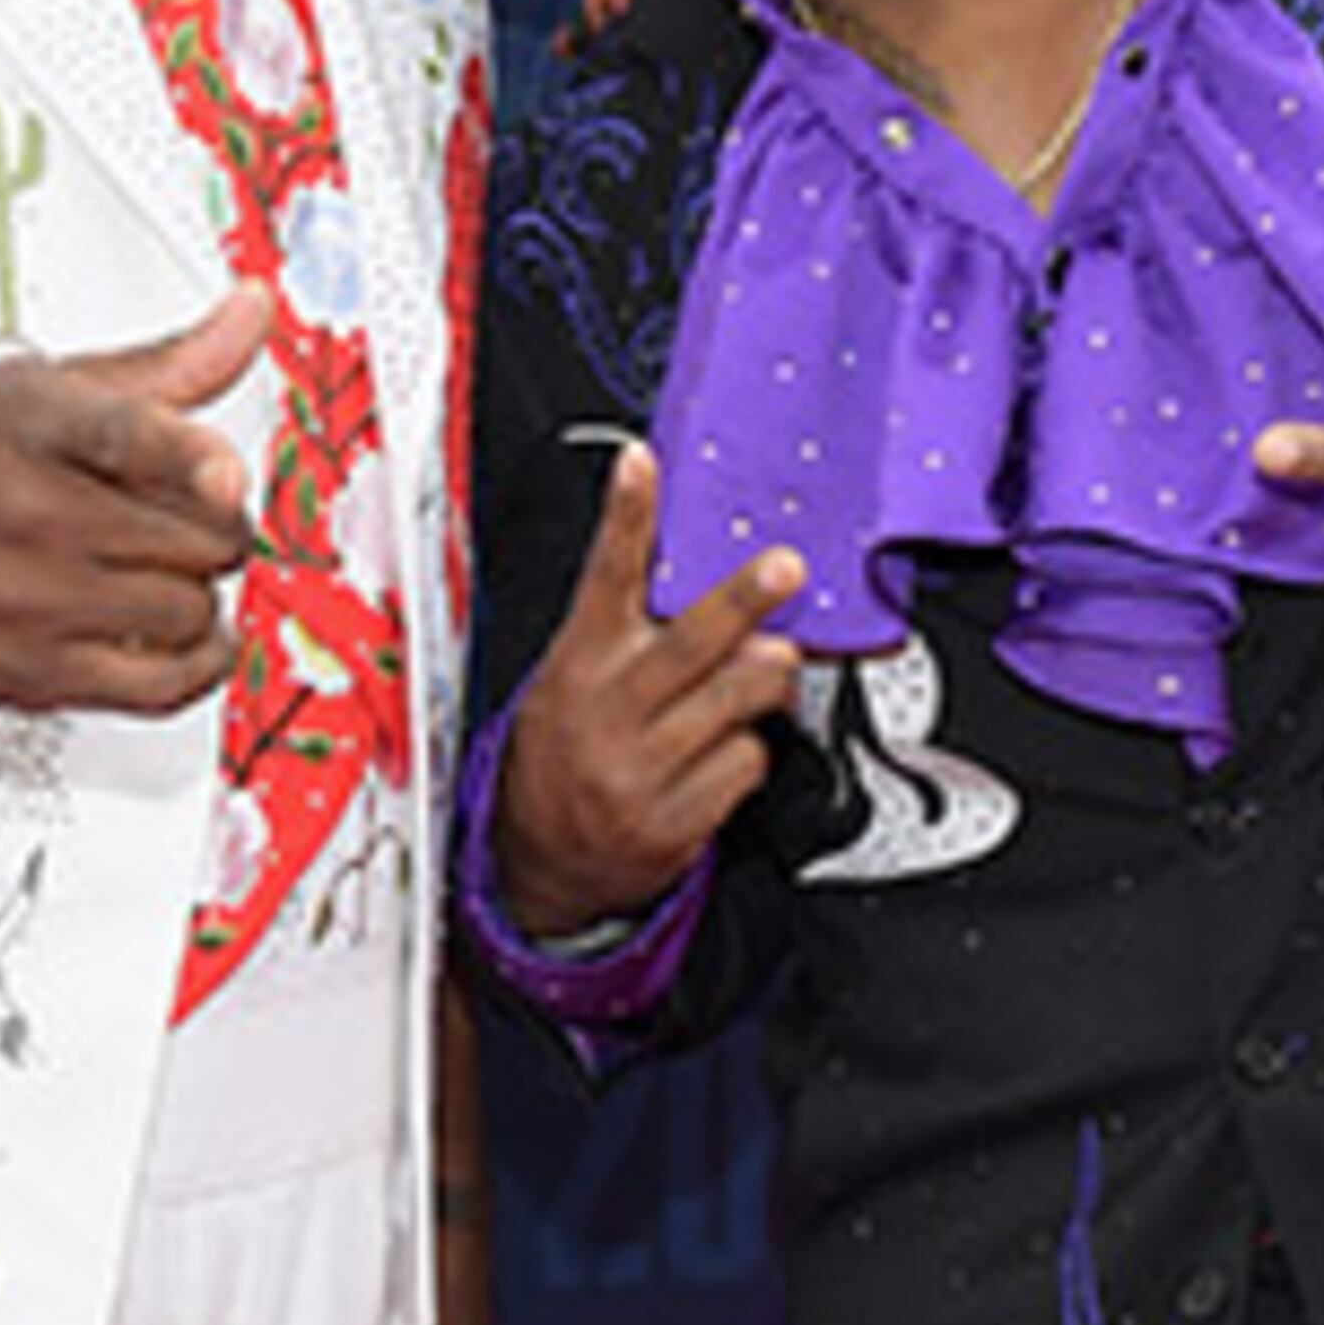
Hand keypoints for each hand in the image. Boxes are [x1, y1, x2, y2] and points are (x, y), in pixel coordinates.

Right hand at [0, 284, 267, 710]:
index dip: (186, 456)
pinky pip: (159, 687)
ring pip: (185, 611)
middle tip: (185, 518)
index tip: (227, 477)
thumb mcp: (54, 389)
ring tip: (160, 571)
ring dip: (198, 595)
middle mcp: (19, 512)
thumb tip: (253, 310)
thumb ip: (168, 363)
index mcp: (30, 423)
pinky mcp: (24, 675)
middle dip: (214, 528)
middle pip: (192, 536)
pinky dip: (197, 662)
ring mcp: (18, 601)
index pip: (121, 434)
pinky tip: (182, 634)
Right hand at [495, 443, 802, 937]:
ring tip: (766, 672)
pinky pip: (747, 763)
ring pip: (737, 701)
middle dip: (745, 599)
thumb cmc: (567, 752)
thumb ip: (631, 634)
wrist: (538, 861)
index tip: (640, 463)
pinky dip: (749, 753)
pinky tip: (721, 756)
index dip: (625, 518)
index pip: (604, 579)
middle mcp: (609, 712)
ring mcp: (640, 771)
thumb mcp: (574, 678)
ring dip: (767, 680)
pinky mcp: (675, 821)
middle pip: (691, 643)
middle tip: (785, 566)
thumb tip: (721, 593)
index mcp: (580, 664)